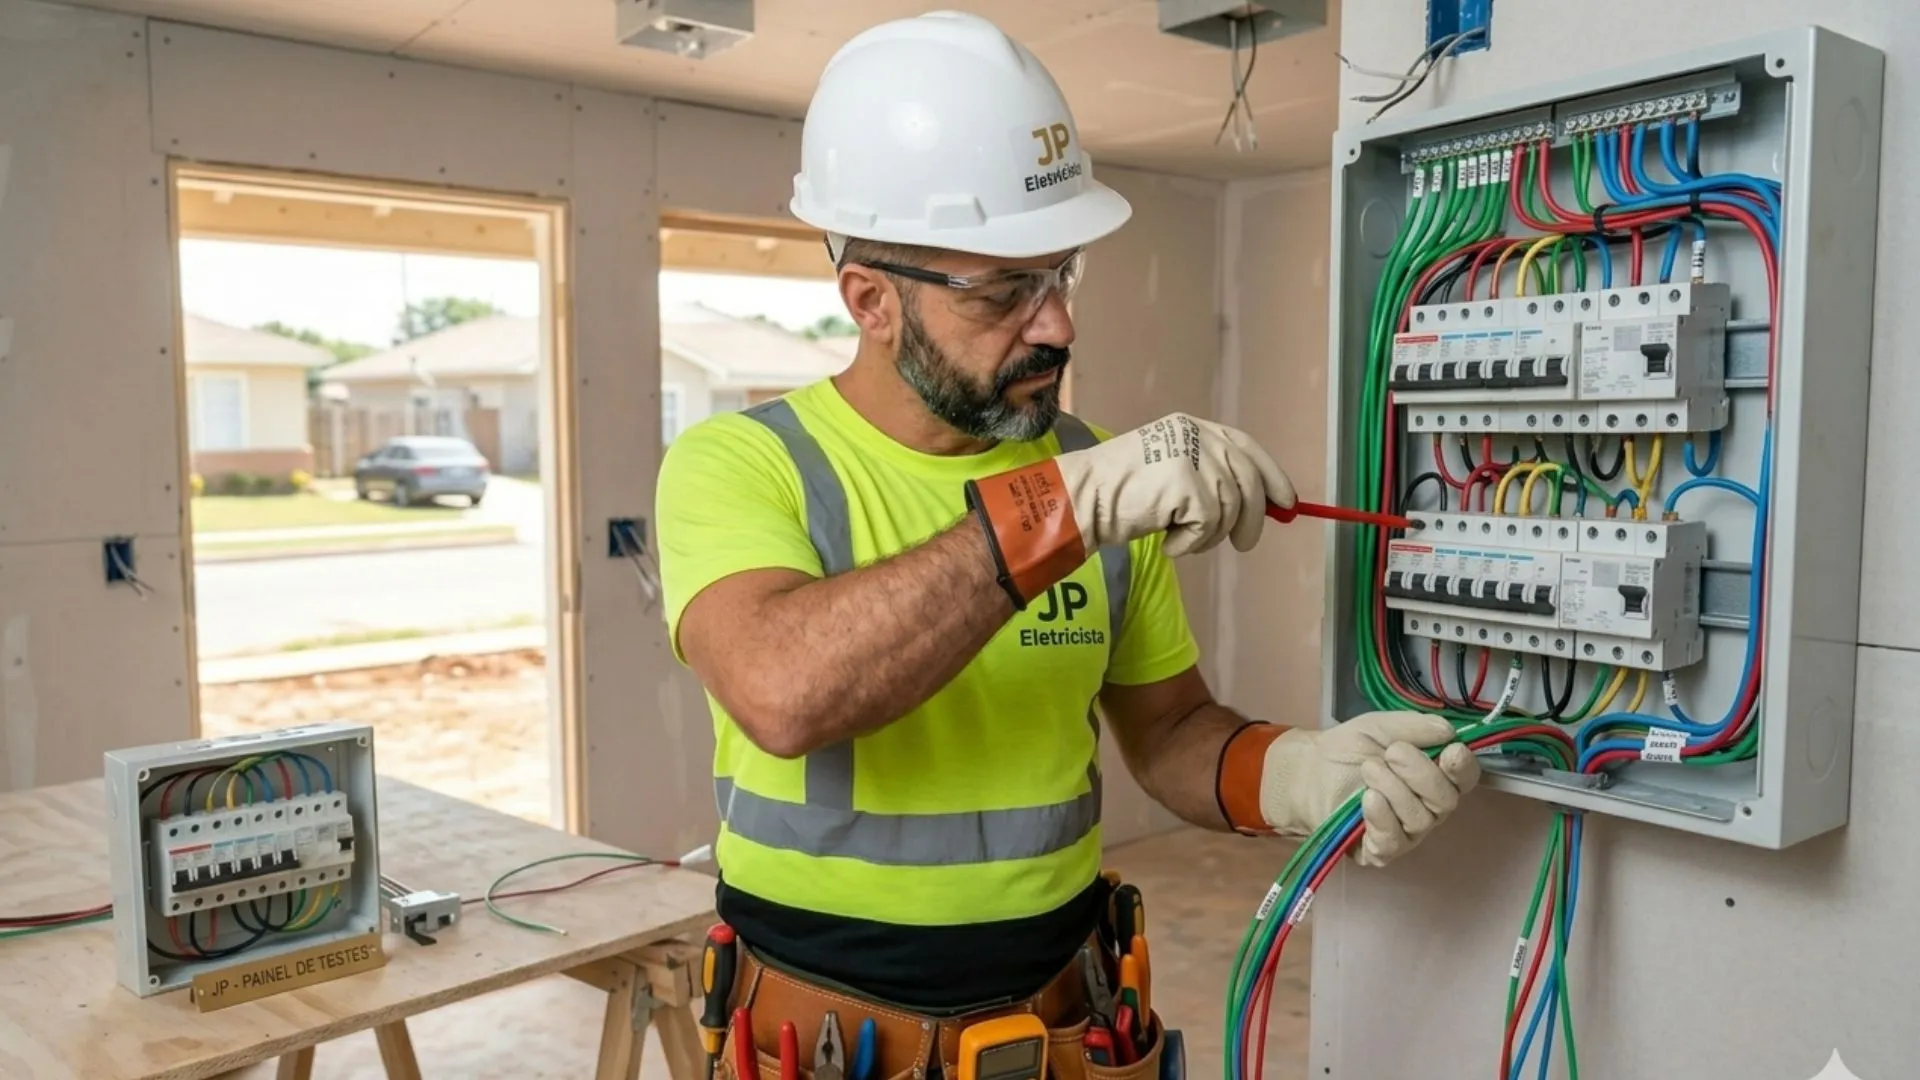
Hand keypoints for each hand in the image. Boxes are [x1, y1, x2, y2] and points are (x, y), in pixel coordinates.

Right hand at [964, 413, 1294, 605]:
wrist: (1080, 500)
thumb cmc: (1117, 496)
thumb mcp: (1169, 476)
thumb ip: (1211, 480)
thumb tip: (1263, 506)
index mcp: (1192, 427)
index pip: (1246, 447)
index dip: (1272, 475)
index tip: (1288, 503)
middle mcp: (1196, 435)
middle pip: (1249, 480)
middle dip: (1253, 518)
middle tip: (1243, 544)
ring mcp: (1192, 456)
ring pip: (1231, 508)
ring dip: (1209, 535)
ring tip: (1177, 536)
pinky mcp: (1187, 483)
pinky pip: (1210, 526)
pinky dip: (1191, 544)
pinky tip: (1166, 541)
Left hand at [1256, 711, 1480, 866]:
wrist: (1309, 770)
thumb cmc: (1350, 749)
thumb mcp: (1381, 727)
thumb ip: (1415, 727)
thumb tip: (1449, 732)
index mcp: (1436, 775)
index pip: (1465, 778)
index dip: (1463, 767)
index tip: (1450, 751)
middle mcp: (1429, 808)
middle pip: (1446, 801)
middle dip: (1421, 774)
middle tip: (1391, 753)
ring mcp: (1407, 833)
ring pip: (1420, 820)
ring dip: (1394, 789)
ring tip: (1368, 769)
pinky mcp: (1381, 851)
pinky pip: (1393, 842)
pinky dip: (1382, 817)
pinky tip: (1367, 799)